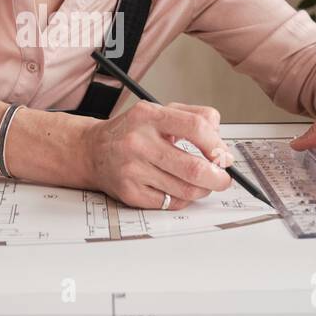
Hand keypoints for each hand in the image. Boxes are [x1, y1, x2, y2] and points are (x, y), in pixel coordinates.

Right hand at [85, 101, 233, 209]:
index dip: (217, 145)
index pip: (196, 128)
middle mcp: (138, 142)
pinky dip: (183, 199)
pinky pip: (170, 203)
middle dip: (218, 178)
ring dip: (203, 190)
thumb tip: (221, 144)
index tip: (223, 156)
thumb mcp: (160, 112)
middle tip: (223, 178)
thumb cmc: (131, 131)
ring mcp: (133, 170)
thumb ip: (195, 117)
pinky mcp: (130, 193)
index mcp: (149, 116)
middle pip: (194, 168)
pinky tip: (179, 189)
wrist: (92, 150)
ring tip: (202, 184)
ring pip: (185, 190)